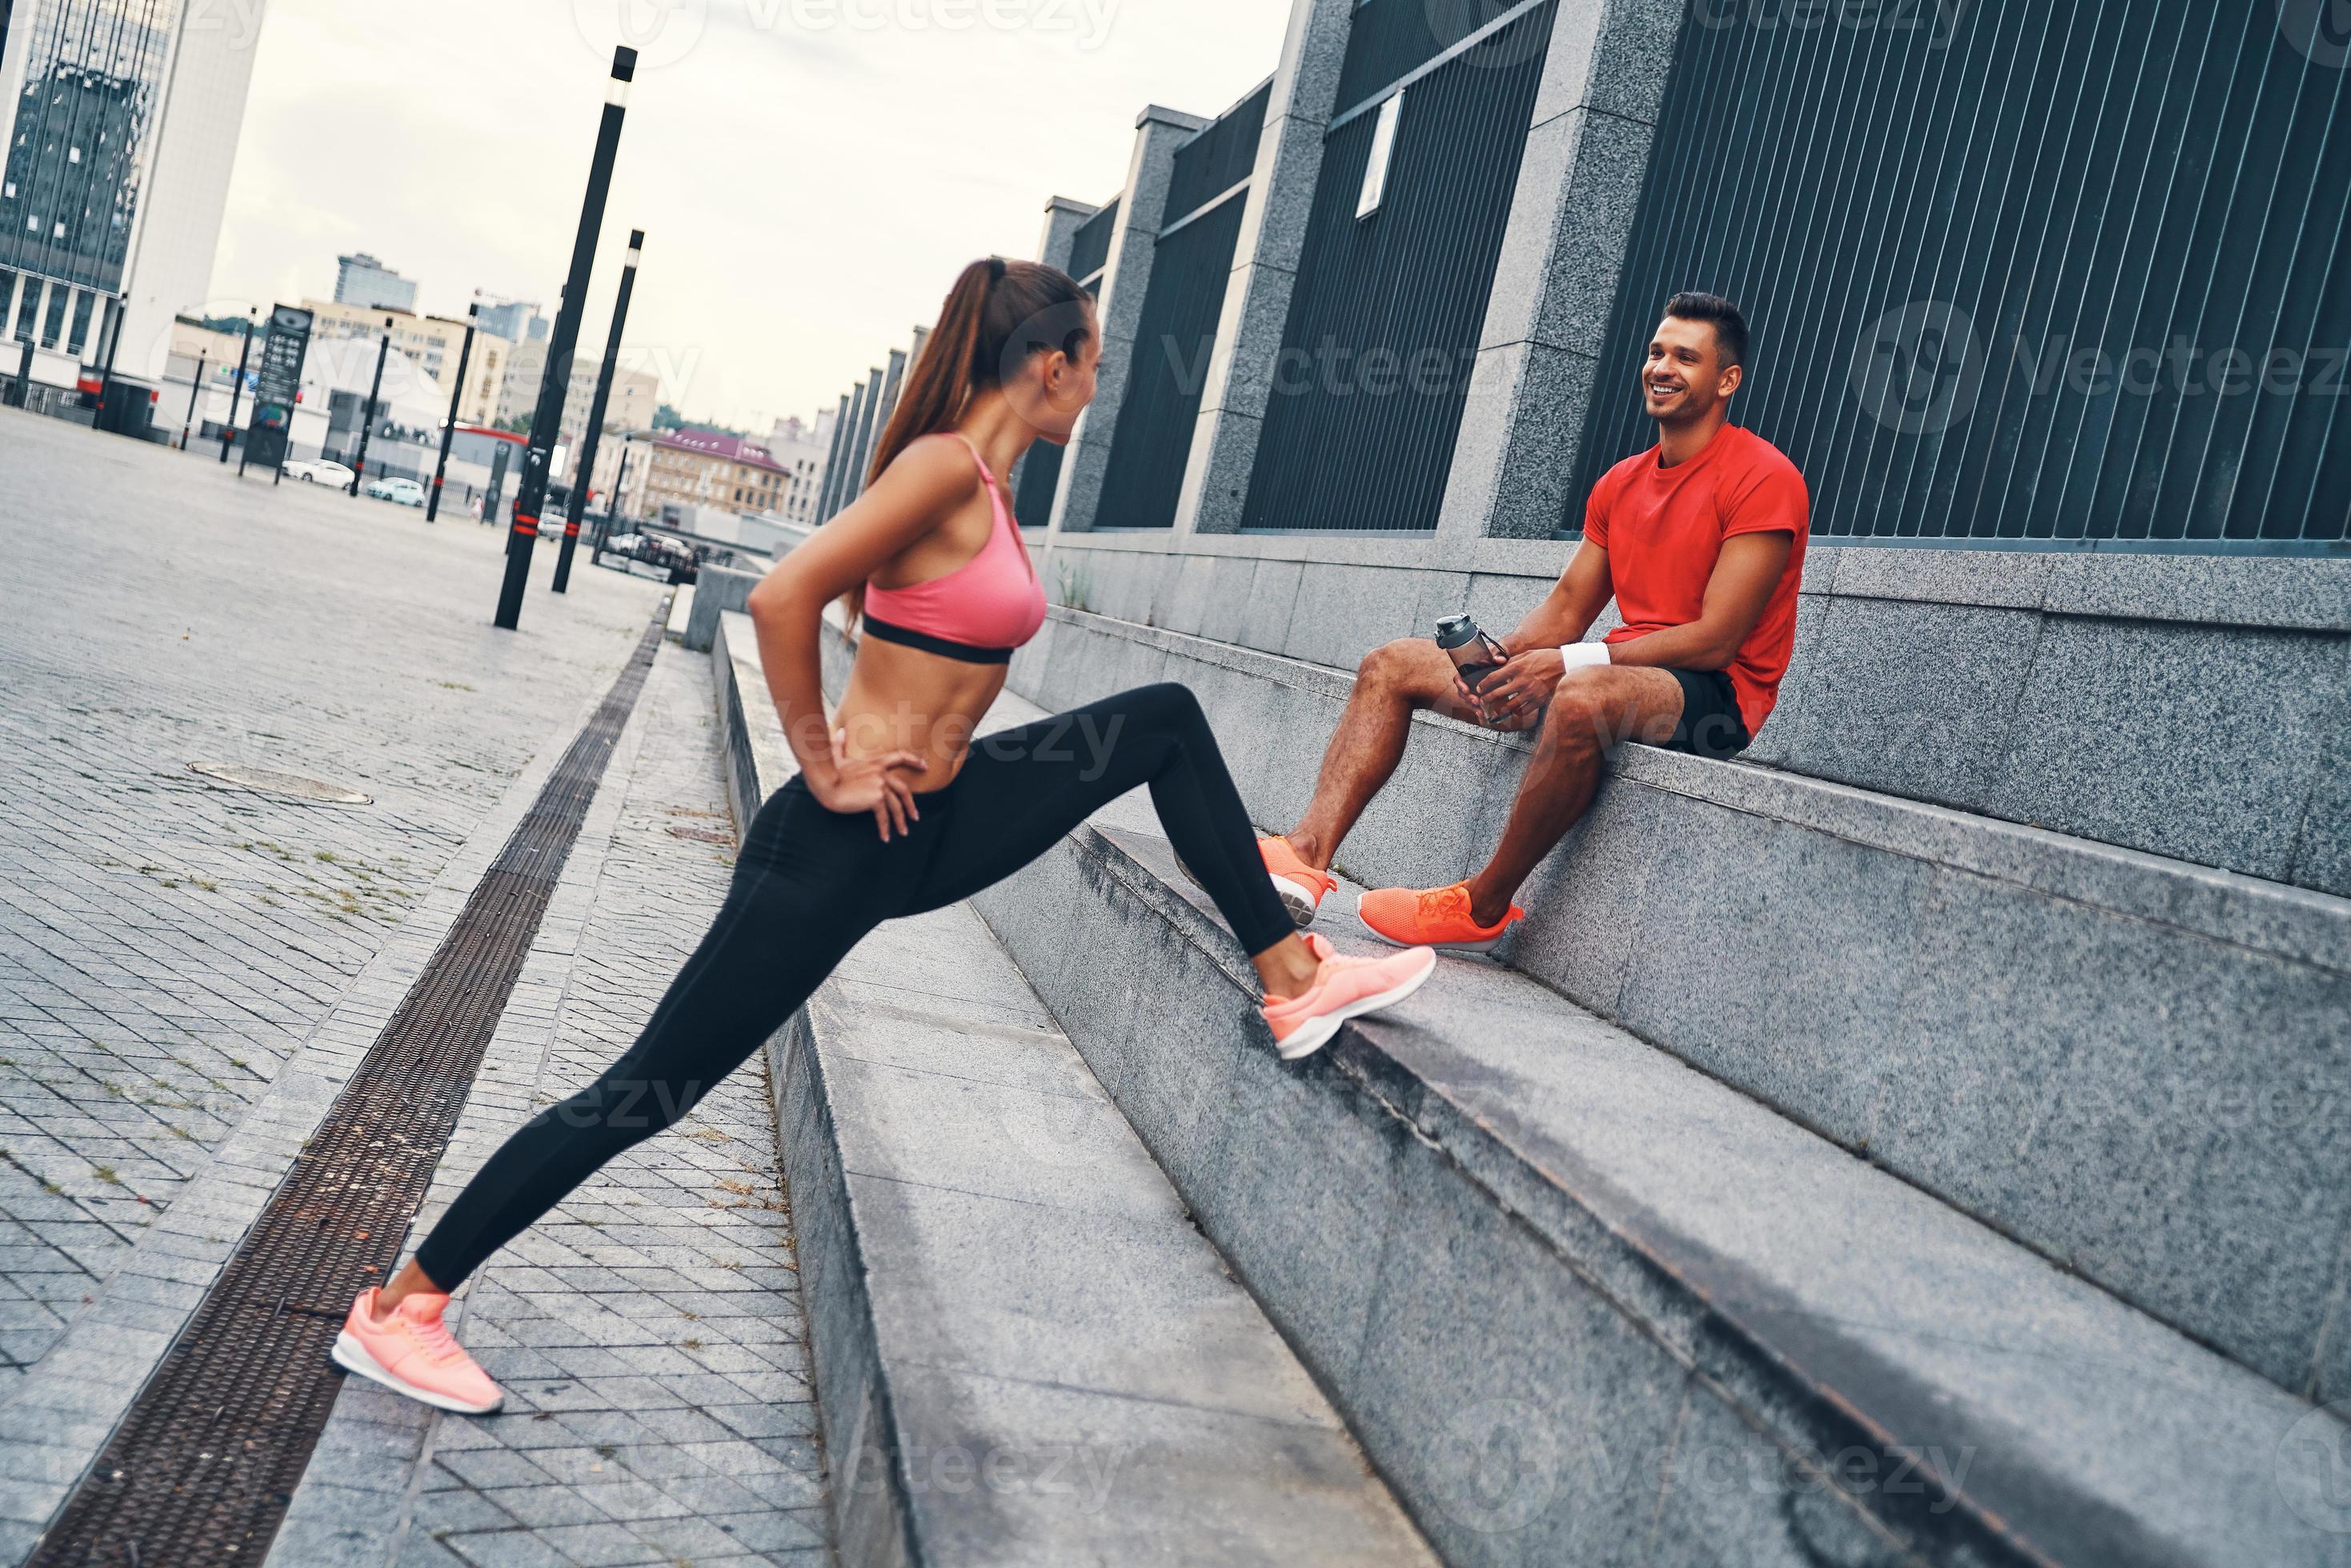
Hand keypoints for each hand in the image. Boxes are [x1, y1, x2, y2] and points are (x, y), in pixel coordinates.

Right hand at [807, 730, 927, 840]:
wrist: (824, 784)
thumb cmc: (828, 772)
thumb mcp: (836, 757)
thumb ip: (839, 745)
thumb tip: (840, 731)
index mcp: (875, 763)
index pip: (900, 756)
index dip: (914, 760)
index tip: (925, 766)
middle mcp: (880, 773)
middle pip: (903, 789)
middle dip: (910, 804)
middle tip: (915, 816)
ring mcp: (880, 785)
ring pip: (896, 806)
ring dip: (901, 821)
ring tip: (903, 832)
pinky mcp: (875, 798)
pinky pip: (884, 816)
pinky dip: (885, 828)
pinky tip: (885, 837)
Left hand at [1472, 649, 1565, 730]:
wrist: (1566, 665)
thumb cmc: (1547, 658)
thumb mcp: (1527, 654)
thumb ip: (1512, 661)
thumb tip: (1500, 666)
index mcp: (1517, 667)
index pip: (1493, 678)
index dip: (1483, 685)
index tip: (1480, 688)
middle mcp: (1521, 681)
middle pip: (1497, 694)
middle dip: (1486, 699)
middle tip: (1483, 701)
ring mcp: (1530, 692)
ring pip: (1509, 706)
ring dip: (1500, 709)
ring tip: (1495, 710)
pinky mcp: (1539, 701)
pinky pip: (1524, 711)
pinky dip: (1517, 712)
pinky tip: (1514, 711)